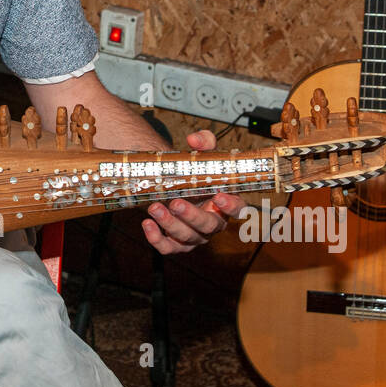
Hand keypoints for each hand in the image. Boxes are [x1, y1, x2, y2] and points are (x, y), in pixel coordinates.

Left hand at [141, 129, 246, 254]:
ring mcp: (195, 235)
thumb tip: (195, 138)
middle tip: (176, 203)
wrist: (172, 183)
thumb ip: (204, 143)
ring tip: (155, 207)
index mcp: (225, 203)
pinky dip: (157, 239)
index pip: (239, 209)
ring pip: (187, 238)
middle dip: (192, 216)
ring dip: (170, 224)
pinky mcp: (176, 243)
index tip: (219, 196)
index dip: (231, 206)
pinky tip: (147, 224)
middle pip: (209, 226)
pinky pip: (168, 247)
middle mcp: (213, 222)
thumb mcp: (201, 155)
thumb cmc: (193, 172)